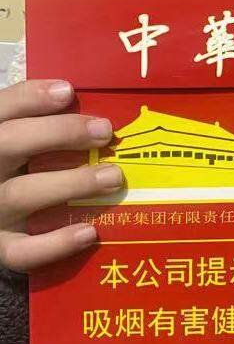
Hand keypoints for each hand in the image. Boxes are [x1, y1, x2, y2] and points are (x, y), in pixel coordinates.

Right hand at [0, 80, 121, 272]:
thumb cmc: (19, 174)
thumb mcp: (22, 145)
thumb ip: (40, 125)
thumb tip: (77, 100)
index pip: (1, 110)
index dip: (31, 98)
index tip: (68, 92)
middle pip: (9, 143)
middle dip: (59, 133)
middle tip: (104, 131)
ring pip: (20, 194)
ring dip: (71, 183)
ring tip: (113, 177)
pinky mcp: (1, 247)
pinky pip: (24, 251)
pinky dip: (56, 243)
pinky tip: (88, 231)